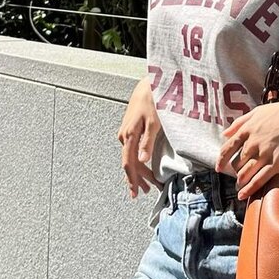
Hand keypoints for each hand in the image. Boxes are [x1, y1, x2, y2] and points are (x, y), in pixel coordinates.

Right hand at [117, 78, 162, 199]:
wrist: (147, 85)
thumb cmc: (153, 101)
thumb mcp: (154, 122)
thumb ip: (147, 142)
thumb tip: (143, 160)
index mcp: (129, 136)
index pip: (129, 163)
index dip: (132, 179)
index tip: (134, 192)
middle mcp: (124, 136)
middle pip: (129, 163)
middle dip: (137, 179)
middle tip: (144, 192)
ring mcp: (125, 133)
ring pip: (130, 157)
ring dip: (137, 172)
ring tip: (144, 185)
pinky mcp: (129, 130)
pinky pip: (130, 151)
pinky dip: (136, 161)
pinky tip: (141, 167)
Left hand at [214, 96, 278, 201]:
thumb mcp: (258, 111)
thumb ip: (240, 122)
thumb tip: (225, 133)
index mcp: (247, 130)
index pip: (228, 148)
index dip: (222, 160)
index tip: (219, 168)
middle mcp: (253, 142)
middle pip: (238, 162)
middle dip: (236, 171)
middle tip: (236, 176)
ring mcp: (265, 153)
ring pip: (246, 172)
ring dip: (241, 181)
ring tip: (240, 186)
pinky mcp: (278, 162)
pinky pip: (260, 178)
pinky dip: (250, 188)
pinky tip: (243, 195)